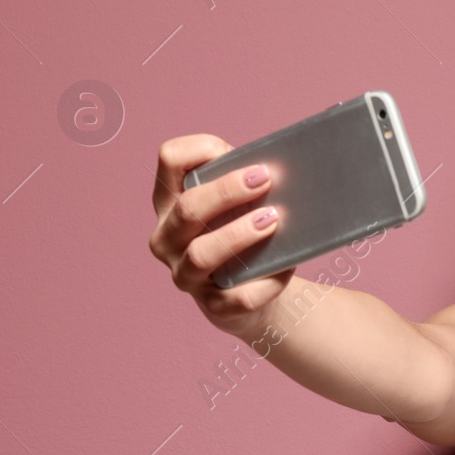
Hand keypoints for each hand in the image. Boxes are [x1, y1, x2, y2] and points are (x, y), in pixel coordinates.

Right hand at [148, 134, 293, 337]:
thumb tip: (283, 167)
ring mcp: (185, 274)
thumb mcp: (237, 205)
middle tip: (265, 179)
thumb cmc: (244, 234)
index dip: (199, 148)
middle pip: (187, 208)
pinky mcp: (213, 306)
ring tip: (272, 220)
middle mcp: (168, 237)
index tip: (232, 151)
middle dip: (227, 191)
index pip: (170, 160)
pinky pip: (237, 297)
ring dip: (238, 234)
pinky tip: (285, 268)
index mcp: (171, 202)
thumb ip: (247, 184)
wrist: (253, 294)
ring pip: (202, 254)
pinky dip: (265, 283)